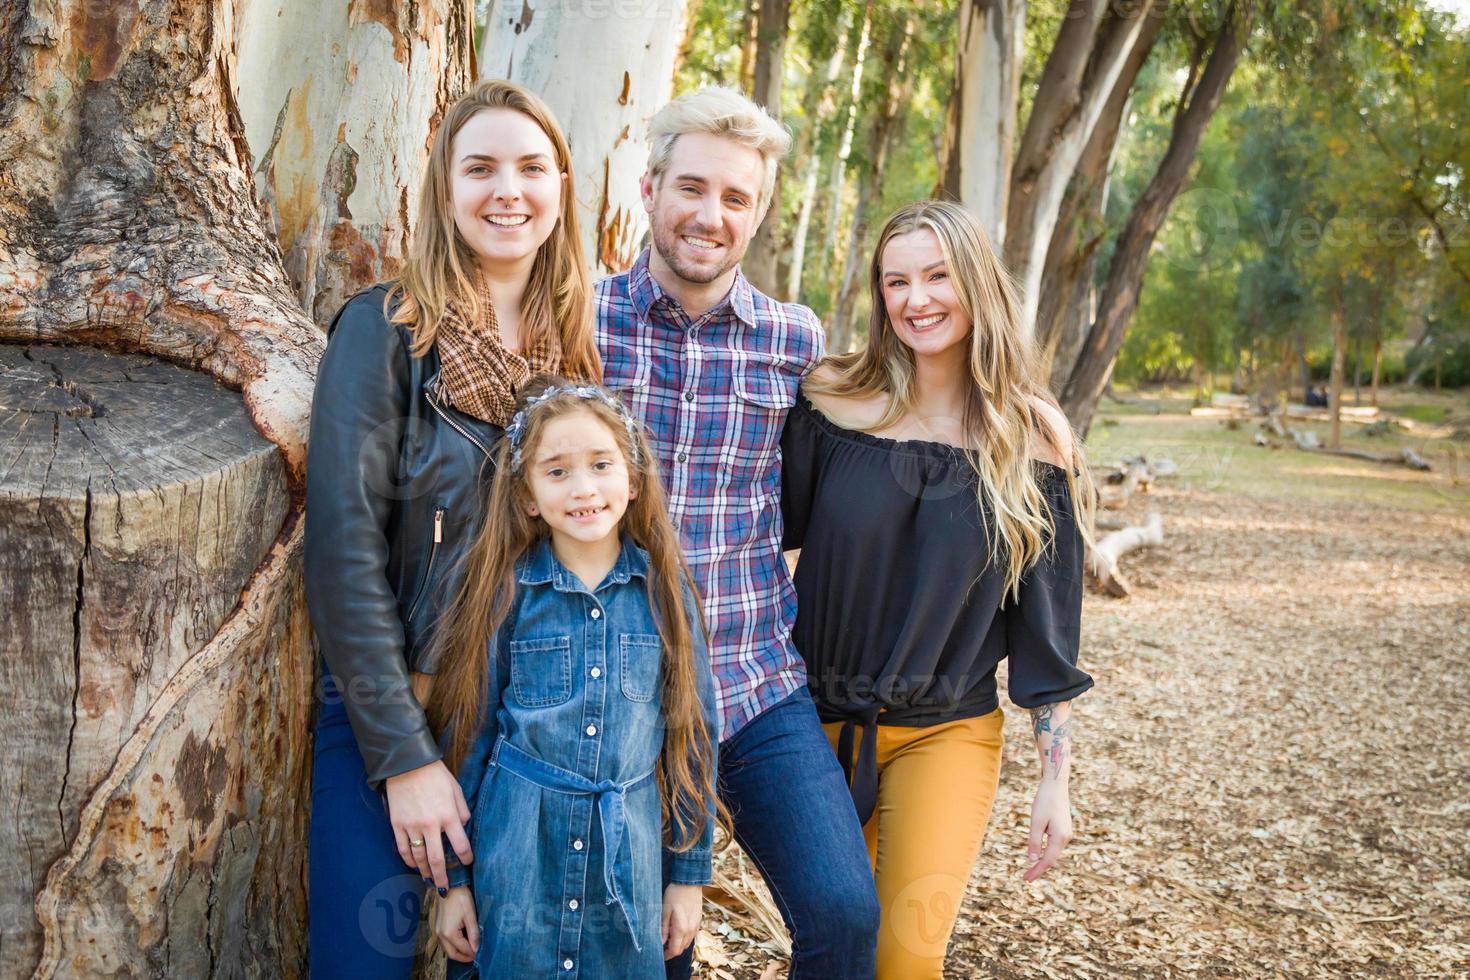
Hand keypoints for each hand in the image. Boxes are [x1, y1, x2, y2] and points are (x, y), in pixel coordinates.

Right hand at [384, 760, 472, 891]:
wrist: (407, 764)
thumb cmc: (435, 775)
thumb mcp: (456, 789)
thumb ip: (462, 810)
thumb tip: (465, 828)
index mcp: (449, 815)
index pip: (461, 844)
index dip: (466, 857)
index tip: (467, 863)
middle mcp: (431, 824)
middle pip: (438, 859)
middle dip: (442, 876)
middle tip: (445, 888)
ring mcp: (412, 826)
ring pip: (419, 857)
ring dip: (425, 871)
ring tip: (430, 879)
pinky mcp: (397, 825)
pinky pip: (404, 849)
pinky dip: (409, 860)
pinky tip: (414, 865)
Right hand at [434, 886, 479, 962]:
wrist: (450, 886)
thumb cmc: (461, 899)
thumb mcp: (471, 916)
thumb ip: (474, 934)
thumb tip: (476, 948)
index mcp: (449, 933)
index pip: (462, 949)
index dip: (472, 954)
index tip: (480, 955)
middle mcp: (440, 935)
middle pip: (452, 954)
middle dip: (463, 957)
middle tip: (475, 956)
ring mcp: (437, 931)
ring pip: (447, 949)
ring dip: (458, 952)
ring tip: (470, 950)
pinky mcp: (437, 927)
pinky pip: (445, 942)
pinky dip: (453, 946)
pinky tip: (462, 942)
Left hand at [661, 883, 703, 959]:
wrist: (689, 882)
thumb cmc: (674, 894)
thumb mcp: (664, 910)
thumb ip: (663, 928)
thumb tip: (660, 943)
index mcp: (681, 929)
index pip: (675, 950)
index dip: (667, 955)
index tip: (659, 954)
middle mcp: (691, 930)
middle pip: (681, 949)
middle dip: (671, 951)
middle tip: (662, 945)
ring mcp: (696, 926)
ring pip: (687, 943)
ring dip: (678, 944)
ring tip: (668, 938)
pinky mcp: (698, 921)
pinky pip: (691, 936)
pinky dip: (684, 938)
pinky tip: (677, 930)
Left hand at [1024, 779, 1072, 881]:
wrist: (1056, 784)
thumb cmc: (1045, 801)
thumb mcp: (1036, 822)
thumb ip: (1034, 841)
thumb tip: (1032, 859)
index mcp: (1060, 838)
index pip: (1047, 860)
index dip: (1037, 871)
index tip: (1026, 880)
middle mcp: (1066, 837)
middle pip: (1051, 858)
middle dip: (1039, 868)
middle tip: (1026, 878)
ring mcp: (1066, 833)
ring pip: (1053, 852)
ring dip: (1043, 861)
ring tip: (1031, 870)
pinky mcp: (1063, 828)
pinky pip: (1053, 844)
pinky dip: (1046, 852)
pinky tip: (1038, 855)